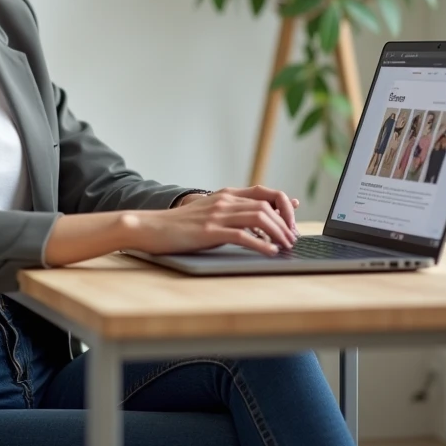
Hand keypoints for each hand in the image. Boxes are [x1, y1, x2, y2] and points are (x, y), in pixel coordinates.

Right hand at [125, 187, 299, 256]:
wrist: (152, 227)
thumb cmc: (182, 225)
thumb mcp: (212, 212)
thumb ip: (235, 212)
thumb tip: (264, 219)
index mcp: (227, 195)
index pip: (266, 192)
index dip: (284, 206)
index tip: (293, 224)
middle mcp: (225, 201)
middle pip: (267, 205)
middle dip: (285, 224)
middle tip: (292, 241)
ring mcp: (217, 215)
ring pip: (259, 217)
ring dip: (277, 233)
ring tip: (285, 247)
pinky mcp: (209, 231)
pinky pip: (242, 235)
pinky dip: (260, 244)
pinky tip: (269, 252)